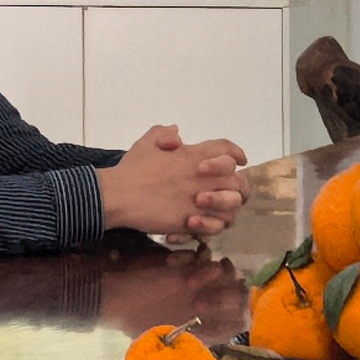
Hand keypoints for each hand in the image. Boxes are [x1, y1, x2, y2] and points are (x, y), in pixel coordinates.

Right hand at [98, 125, 249, 239]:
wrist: (119, 195)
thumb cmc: (132, 168)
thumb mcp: (147, 143)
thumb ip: (164, 134)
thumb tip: (177, 133)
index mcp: (194, 155)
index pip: (226, 149)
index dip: (236, 153)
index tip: (240, 160)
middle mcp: (203, 177)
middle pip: (238, 180)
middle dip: (237, 184)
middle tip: (228, 189)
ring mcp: (200, 201)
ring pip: (233, 206)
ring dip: (227, 207)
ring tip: (212, 208)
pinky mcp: (192, 221)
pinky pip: (217, 226)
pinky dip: (213, 225)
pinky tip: (198, 222)